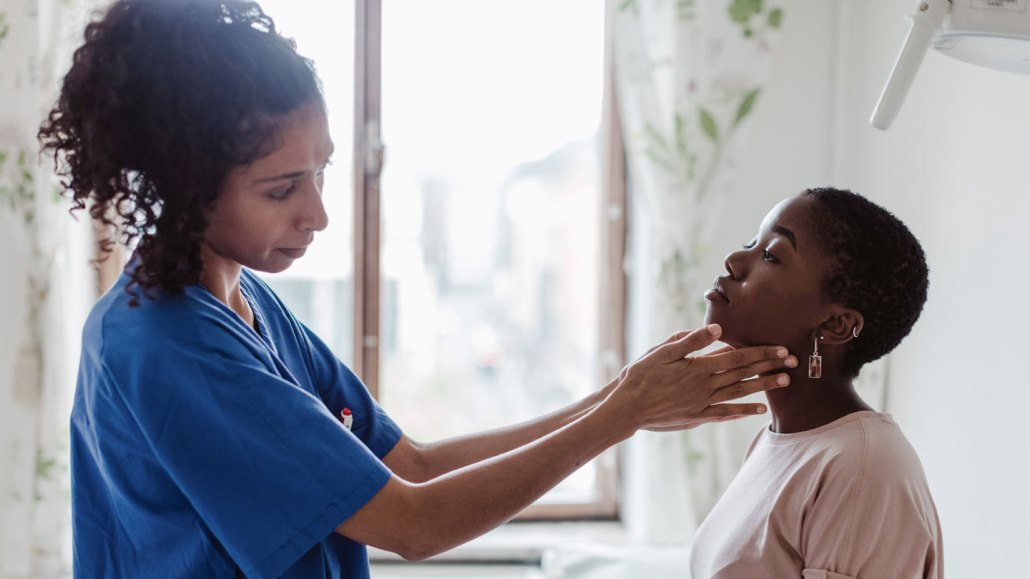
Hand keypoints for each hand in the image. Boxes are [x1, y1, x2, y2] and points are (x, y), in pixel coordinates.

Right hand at [605, 324, 794, 431]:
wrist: (628, 407)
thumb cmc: (641, 376)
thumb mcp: (662, 352)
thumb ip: (691, 341)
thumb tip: (718, 329)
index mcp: (698, 367)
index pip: (737, 357)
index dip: (761, 352)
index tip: (781, 349)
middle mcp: (705, 386)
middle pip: (743, 374)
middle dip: (769, 367)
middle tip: (793, 362)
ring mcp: (702, 403)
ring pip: (739, 393)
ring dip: (763, 387)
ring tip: (784, 382)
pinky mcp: (696, 416)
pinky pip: (725, 413)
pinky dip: (744, 411)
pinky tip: (759, 409)